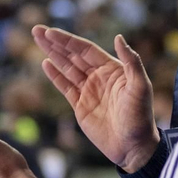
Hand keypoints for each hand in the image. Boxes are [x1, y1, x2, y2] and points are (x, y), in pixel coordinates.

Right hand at [33, 27, 159, 173]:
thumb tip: (118, 37)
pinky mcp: (81, 106)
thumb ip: (131, 62)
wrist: (133, 147)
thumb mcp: (140, 87)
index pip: (86, 50)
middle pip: (73, 56)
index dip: (68, 41)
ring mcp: (89, 91)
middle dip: (55, 43)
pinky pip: (65, 87)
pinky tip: (45, 63)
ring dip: (52, 54)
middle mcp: (99, 77)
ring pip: (66, 68)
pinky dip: (55, 76)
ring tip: (37, 40)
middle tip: (37, 30)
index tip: (51, 32)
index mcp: (112, 69)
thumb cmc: (141, 117)